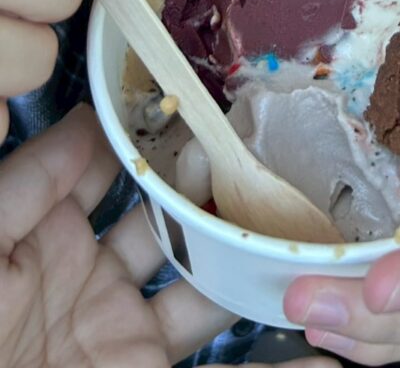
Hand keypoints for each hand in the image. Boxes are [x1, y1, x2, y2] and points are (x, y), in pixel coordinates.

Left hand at [0, 104, 335, 367]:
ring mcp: (126, 337)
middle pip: (176, 221)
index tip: (212, 98)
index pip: (116, 169)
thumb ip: (33, 181)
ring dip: (255, 263)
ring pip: (208, 288)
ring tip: (310, 228)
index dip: (160, 134)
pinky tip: (325, 359)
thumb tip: (94, 115)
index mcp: (50, 238)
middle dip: (224, 188)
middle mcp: (96, 280)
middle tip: (276, 153)